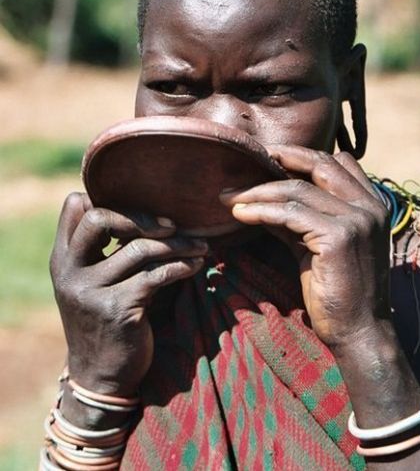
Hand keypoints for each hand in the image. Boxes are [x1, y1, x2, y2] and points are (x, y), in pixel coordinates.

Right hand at [50, 193, 207, 395]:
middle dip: (142, 217)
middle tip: (172, 226)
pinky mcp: (117, 309)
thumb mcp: (90, 282)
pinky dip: (182, 265)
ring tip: (200, 246)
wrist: (100, 376)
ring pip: (139, 248)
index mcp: (62, 259)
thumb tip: (140, 207)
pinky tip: (196, 265)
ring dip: (178, 244)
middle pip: (101, 218)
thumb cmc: (104, 318)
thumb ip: (100, 248)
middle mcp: (70, 272)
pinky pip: (157, 275)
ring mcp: (91, 291)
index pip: (75, 207)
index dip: (109, 200)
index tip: (143, 213)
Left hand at [220, 146, 390, 347]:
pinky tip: (240, 214)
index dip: (302, 155)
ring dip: (258, 191)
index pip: (337, 162)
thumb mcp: (320, 245)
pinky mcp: (339, 236)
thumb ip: (301, 218)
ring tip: (230, 196)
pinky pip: (290, 213)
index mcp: (372, 204)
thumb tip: (264, 200)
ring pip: (298, 189)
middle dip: (281, 158)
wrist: (359, 332)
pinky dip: (261, 211)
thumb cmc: (339, 291)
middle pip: (319, 165)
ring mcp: (357, 219)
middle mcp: (369, 206)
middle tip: (247, 160)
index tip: (270, 157)